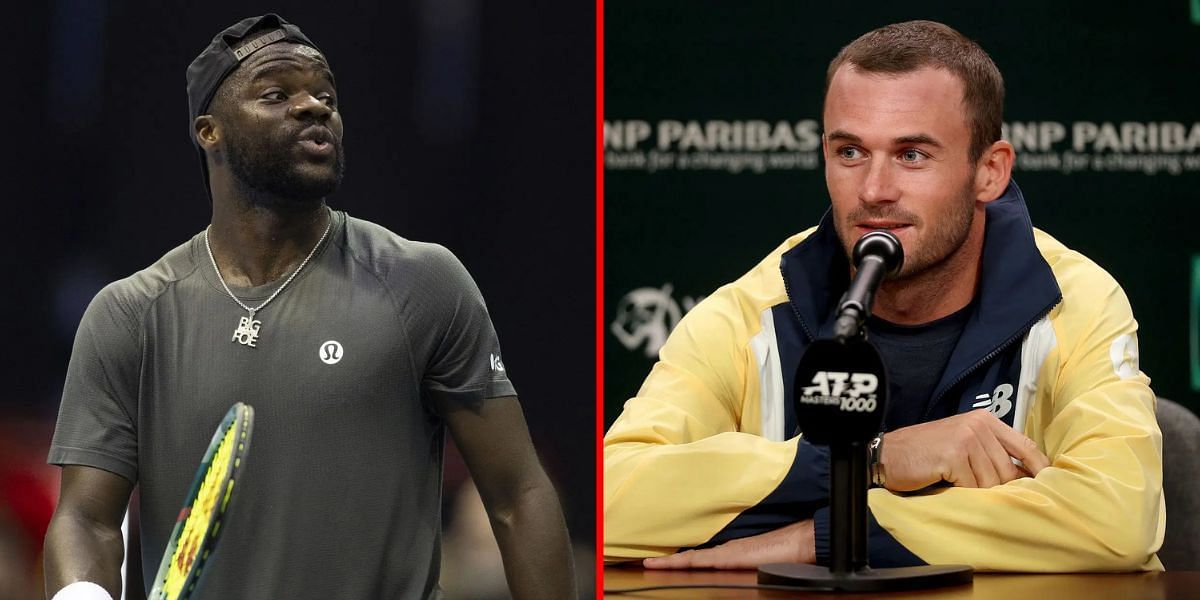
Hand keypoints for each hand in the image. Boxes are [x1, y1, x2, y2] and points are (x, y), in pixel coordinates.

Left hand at [642, 519, 814, 569]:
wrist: (799, 541)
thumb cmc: (782, 551)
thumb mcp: (754, 559)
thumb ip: (738, 560)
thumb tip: (726, 564)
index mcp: (728, 551)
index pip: (696, 556)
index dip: (676, 558)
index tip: (657, 561)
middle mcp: (724, 550)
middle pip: (690, 556)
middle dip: (668, 560)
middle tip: (646, 562)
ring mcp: (727, 552)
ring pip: (692, 558)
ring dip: (672, 561)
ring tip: (651, 563)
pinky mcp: (732, 556)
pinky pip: (705, 560)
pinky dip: (688, 561)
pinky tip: (675, 563)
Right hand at [882, 409, 1050, 490]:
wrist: (888, 453)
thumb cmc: (925, 452)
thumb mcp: (962, 442)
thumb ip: (990, 451)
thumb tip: (1024, 476)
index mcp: (985, 420)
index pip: (1025, 445)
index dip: (1039, 467)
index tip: (1049, 483)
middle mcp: (978, 425)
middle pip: (1008, 470)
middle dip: (998, 487)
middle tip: (978, 489)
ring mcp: (966, 439)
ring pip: (991, 481)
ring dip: (976, 490)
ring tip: (957, 483)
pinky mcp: (953, 455)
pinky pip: (972, 486)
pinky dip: (962, 491)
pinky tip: (946, 482)